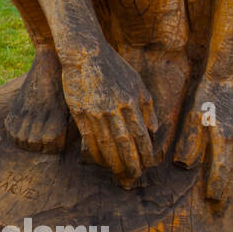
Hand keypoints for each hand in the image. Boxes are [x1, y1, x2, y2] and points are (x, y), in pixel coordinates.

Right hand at [60, 47, 158, 187]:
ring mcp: (95, 111)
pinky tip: (99, 161)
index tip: (148, 166)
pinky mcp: (79, 112)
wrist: (85, 53)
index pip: (141, 135)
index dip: (145, 153)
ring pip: (107, 144)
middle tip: (135, 177)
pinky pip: (89, 138)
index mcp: (131, 101)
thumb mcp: (137, 82)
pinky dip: (95, 152)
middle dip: (132, 164)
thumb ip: (147, 106)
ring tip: (118, 174)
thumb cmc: (113, 66)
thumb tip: (153, 131)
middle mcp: (114, 109)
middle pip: (125, 144)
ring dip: (114, 162)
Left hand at [174, 79, 232, 202]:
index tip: (212, 200)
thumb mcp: (192, 115)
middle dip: (228, 191)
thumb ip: (190, 140)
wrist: (227, 77)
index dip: (217, 186)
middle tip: (220, 208)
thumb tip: (185, 164)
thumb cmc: (205, 95)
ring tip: (230, 197)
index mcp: (225, 137)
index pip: (222, 169)